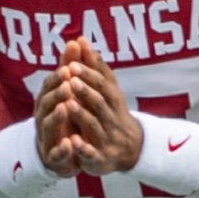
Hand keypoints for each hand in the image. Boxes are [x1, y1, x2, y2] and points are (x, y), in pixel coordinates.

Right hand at [34, 42, 86, 176]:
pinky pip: (56, 154)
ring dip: (56, 116)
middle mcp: (43, 117)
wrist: (57, 152)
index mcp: (47, 101)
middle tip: (68, 84)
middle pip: (45, 103)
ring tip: (66, 107)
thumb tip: (75, 41)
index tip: (68, 67)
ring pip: (47, 126)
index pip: (49, 86)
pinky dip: (62, 149)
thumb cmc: (62, 116)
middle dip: (56, 93)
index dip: (57, 77)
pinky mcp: (53, 157)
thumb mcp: (67, 92)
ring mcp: (47, 137)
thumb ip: (70, 69)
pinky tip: (70, 143)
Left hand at [56, 38, 141, 175]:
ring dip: (81, 115)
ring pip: (93, 126)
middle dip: (85, 91)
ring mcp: (105, 138)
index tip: (73, 64)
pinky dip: (83, 148)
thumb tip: (81, 39)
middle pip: (99, 103)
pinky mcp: (100, 158)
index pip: (102, 84)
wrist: (131, 148)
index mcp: (112, 100)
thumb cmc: (113, 112)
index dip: (88, 74)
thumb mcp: (108, 90)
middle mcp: (110, 117)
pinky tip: (73, 142)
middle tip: (70, 78)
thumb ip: (94, 66)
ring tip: (67, 104)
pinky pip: (92, 154)